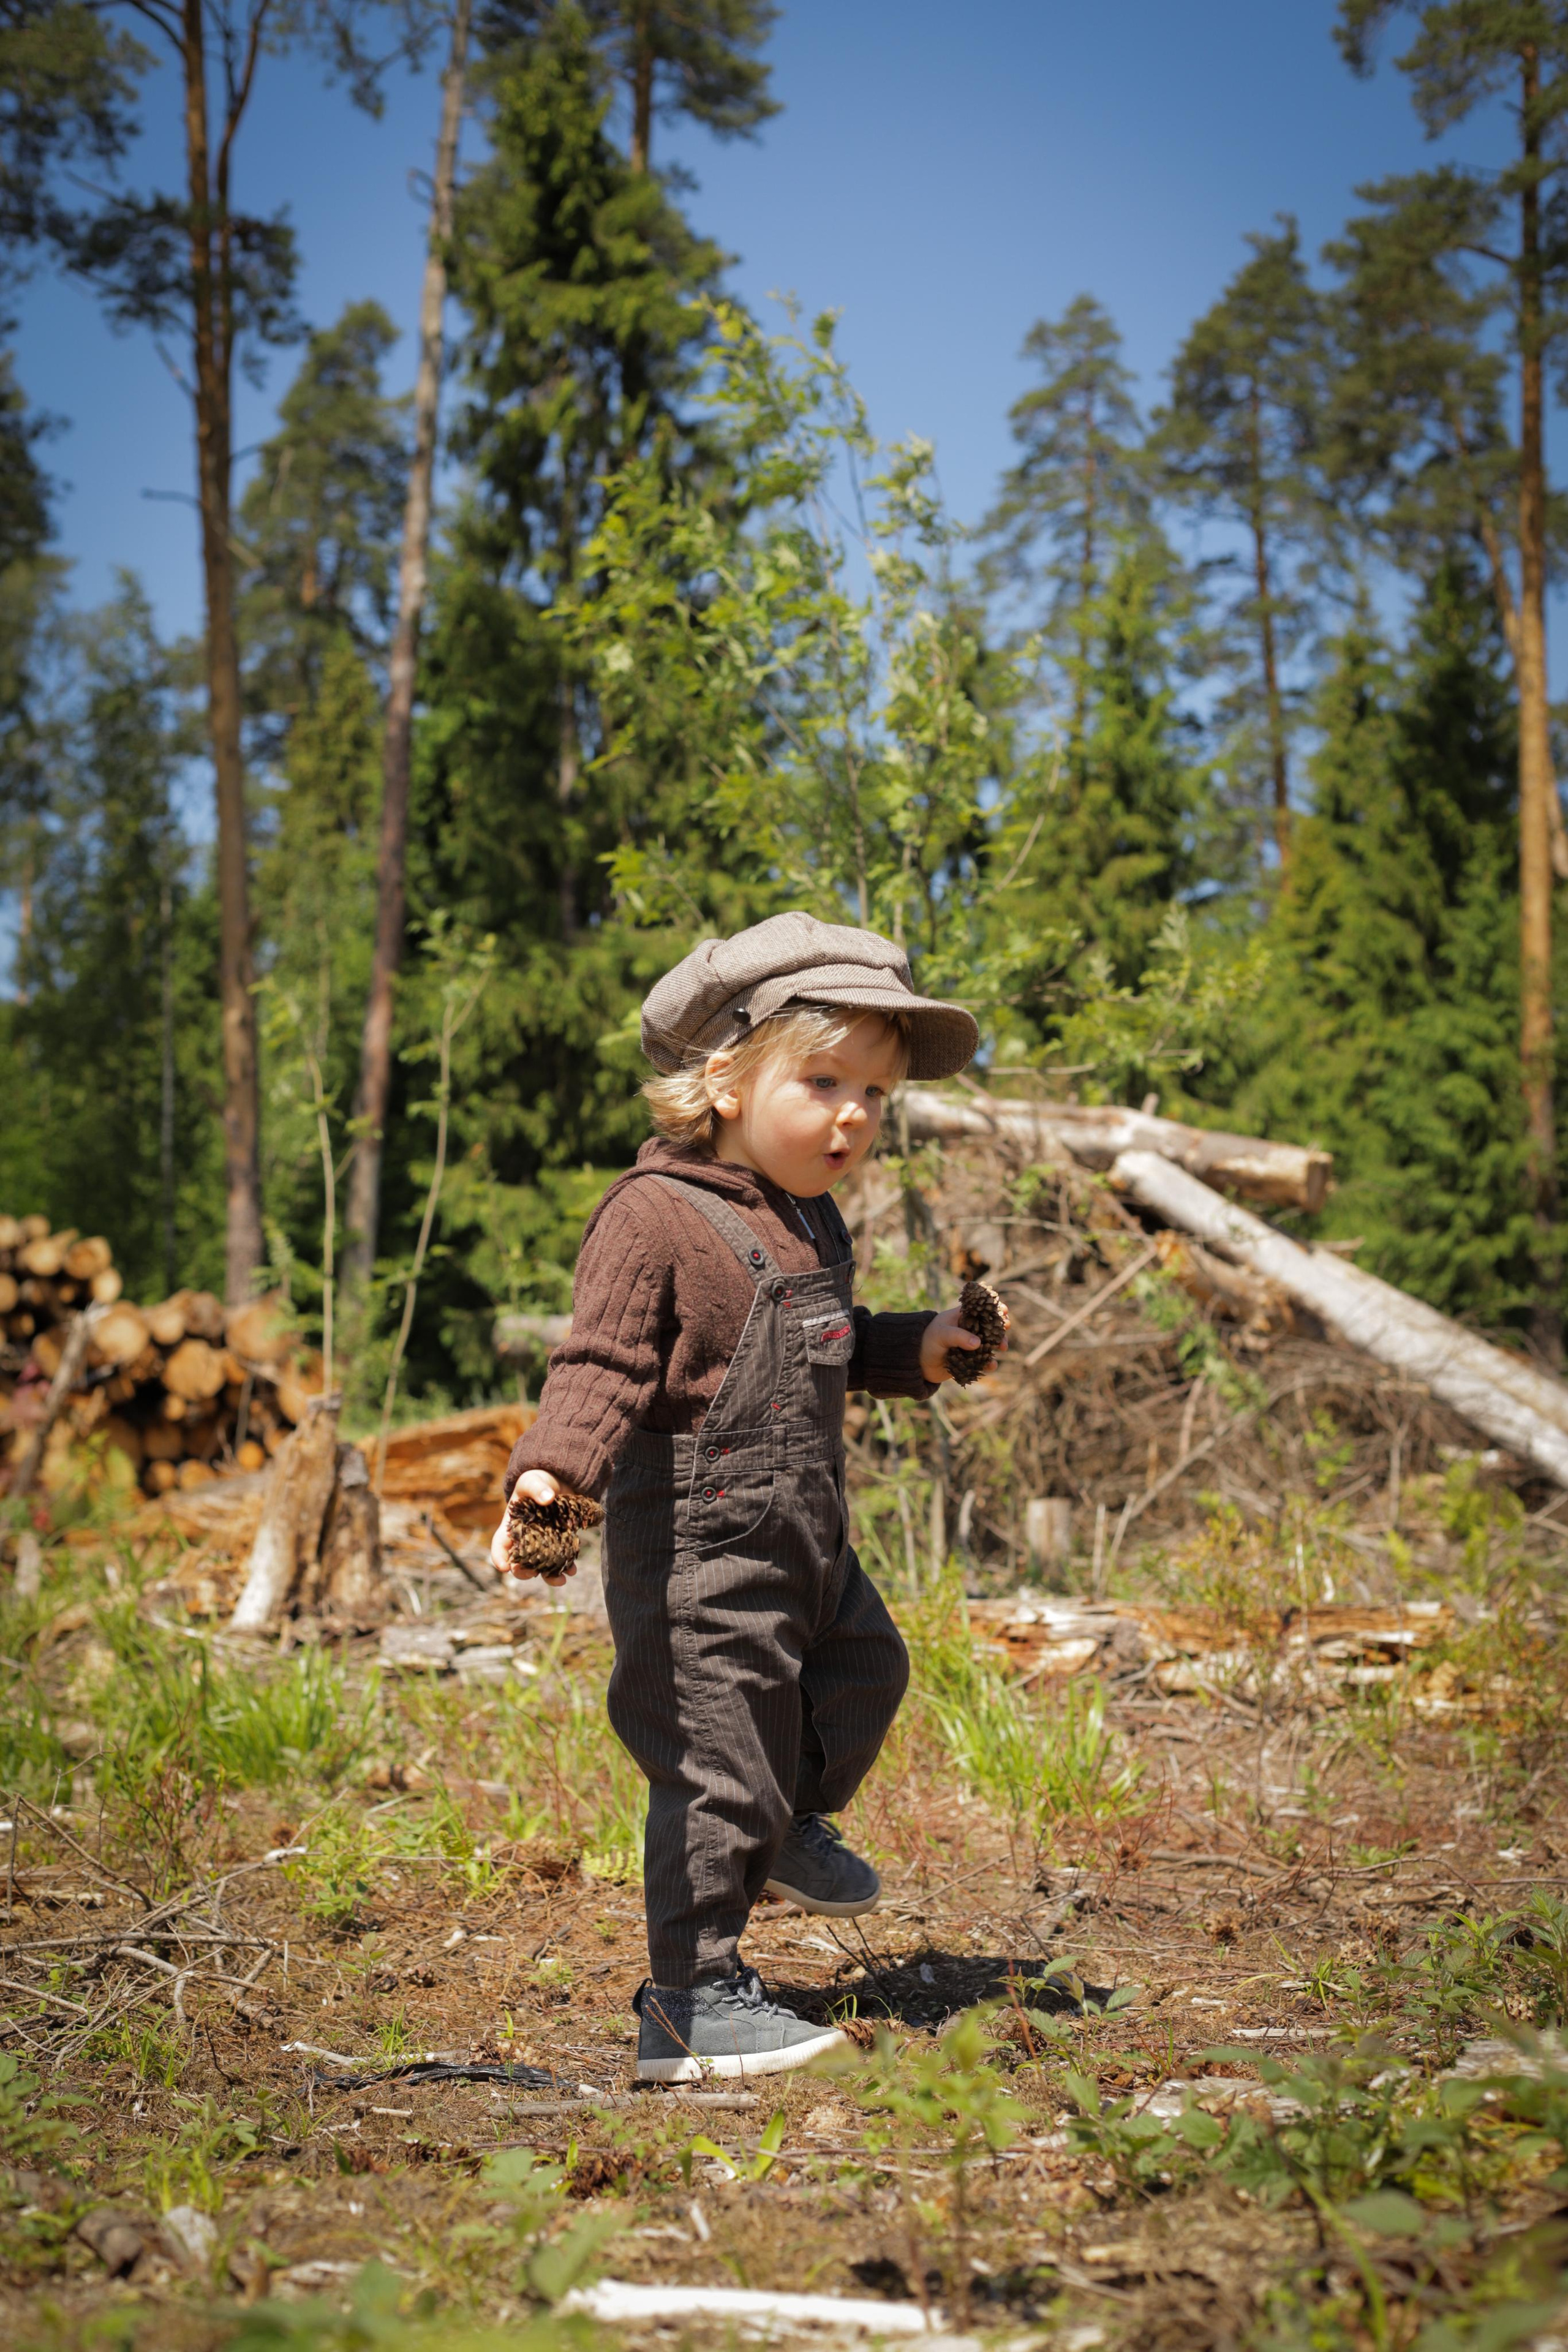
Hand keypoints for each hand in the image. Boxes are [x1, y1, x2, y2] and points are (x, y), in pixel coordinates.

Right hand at [490, 1468, 571, 1583]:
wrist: (559, 1481)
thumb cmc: (537, 1481)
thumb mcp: (532, 1480)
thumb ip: (537, 1488)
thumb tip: (548, 1497)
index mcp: (511, 1527)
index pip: (500, 1546)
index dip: (499, 1558)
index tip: (504, 1567)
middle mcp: (525, 1540)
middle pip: (519, 1563)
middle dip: (524, 1572)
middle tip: (533, 1573)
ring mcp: (543, 1544)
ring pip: (541, 1567)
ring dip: (549, 1576)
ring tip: (560, 1579)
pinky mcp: (559, 1543)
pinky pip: (560, 1560)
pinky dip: (566, 1567)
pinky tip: (573, 1569)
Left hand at [920, 1305, 1003, 1385]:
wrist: (917, 1362)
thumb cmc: (927, 1341)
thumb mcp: (941, 1335)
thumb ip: (959, 1337)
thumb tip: (978, 1343)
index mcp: (962, 1317)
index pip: (981, 1309)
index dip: (994, 1308)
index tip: (1004, 1311)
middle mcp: (968, 1330)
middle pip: (990, 1327)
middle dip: (999, 1329)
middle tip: (1005, 1331)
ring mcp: (970, 1345)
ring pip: (989, 1344)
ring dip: (997, 1345)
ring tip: (1002, 1348)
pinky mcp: (969, 1361)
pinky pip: (983, 1362)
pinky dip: (989, 1363)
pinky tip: (991, 1366)